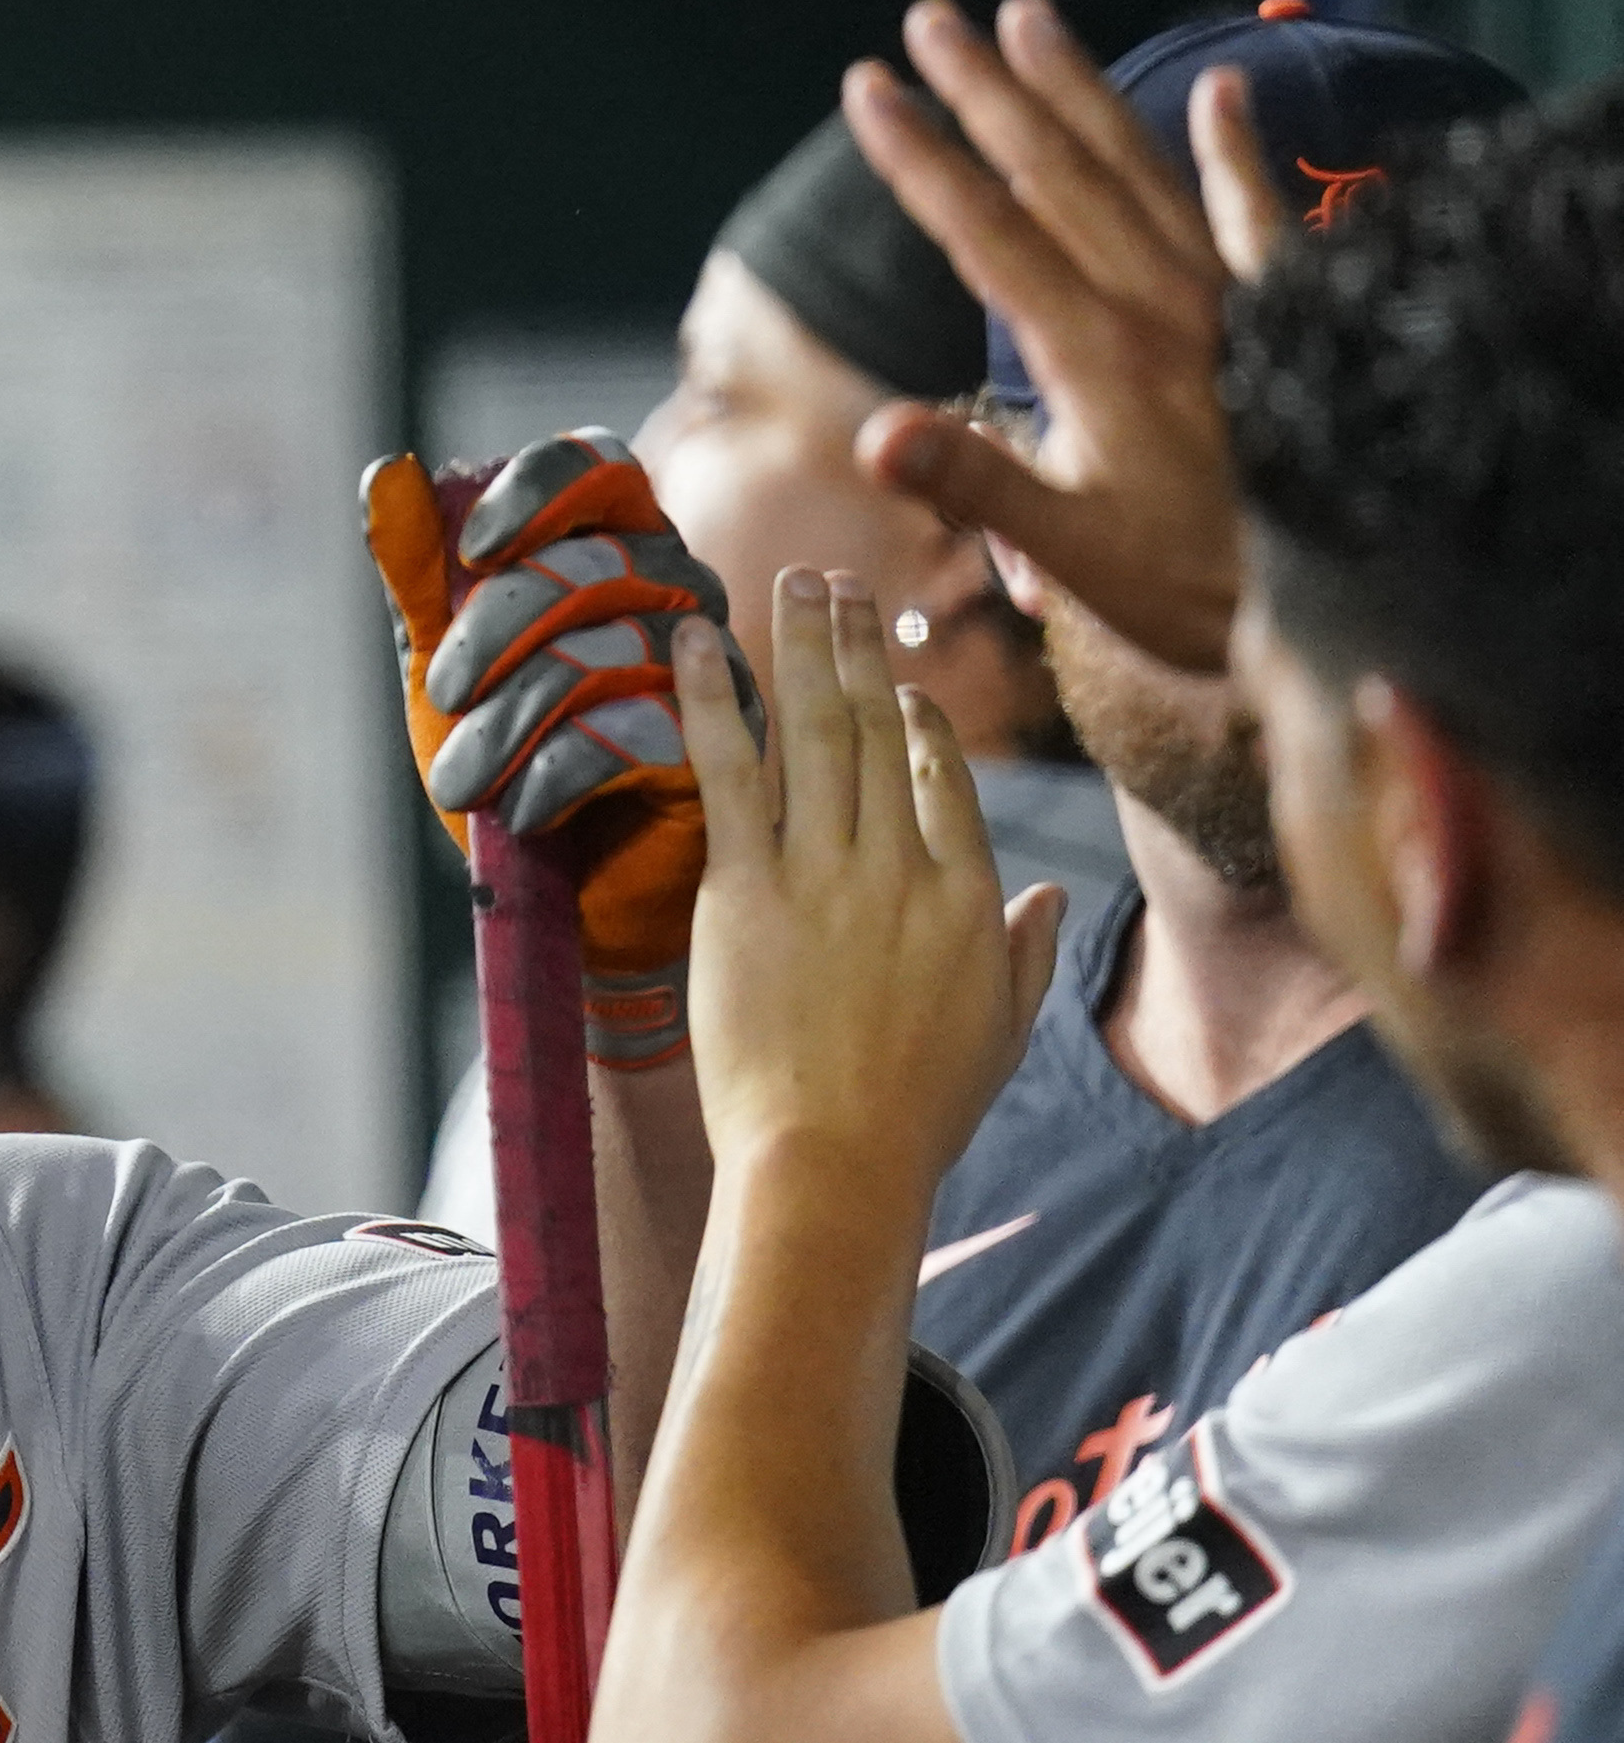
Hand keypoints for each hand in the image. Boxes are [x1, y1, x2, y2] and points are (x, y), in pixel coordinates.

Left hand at [364, 426, 735, 1025]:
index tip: (473, 553)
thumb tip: (388, 473)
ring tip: (462, 781)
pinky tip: (522, 811)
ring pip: (606, 653)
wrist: (554, 894)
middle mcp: (678, 592)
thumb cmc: (506, 766)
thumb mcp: (442, 667)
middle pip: (592, 564)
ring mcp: (713, 670)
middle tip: (444, 696)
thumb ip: (418, 574)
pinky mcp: (723, 750)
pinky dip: (553, 775)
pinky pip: (633, 733)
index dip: (538, 492)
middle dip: (496, 631)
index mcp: (617, 548)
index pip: (600, 466)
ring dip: (508, 722)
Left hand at [680, 568, 1059, 1195]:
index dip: (917, 719)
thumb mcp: (999, 1033)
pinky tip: (689, 640)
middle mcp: (899, 865)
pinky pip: (728, 772)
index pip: (943, 777)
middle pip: (877, 730)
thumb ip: (1027, 953)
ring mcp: (822, 872)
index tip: (898, 679)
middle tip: (838, 581)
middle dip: (857, 647)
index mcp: (967, 894)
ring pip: (814, 731)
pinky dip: (707, 698)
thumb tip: (1053, 896)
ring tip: (791, 582)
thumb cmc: (915, 1116)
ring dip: (800, 646)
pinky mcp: (745, 891)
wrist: (835, 1161)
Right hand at [843, 0, 1288, 675]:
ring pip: (1137, 167)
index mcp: (1096, 355)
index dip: (924, 158)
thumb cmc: (1186, 587)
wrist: (1325, 601)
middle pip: (1056, 172)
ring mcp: (1220, 300)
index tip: (872, 90)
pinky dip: (1234, 149)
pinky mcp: (1271, 314)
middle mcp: (1159, 305)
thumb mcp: (1068, 551)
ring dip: (1080, 87)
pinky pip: (1252, 211)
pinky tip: (1224, 87)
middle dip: (986, 90)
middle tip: (930, 17)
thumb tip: (877, 437)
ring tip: (1033, 16)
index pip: (989, 233)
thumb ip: (976, 484)